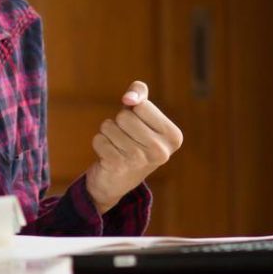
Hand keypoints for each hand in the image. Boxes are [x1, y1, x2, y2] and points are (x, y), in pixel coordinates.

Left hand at [84, 81, 182, 213]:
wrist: (119, 180)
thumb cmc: (133, 138)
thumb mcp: (142, 113)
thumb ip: (139, 93)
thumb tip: (128, 98)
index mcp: (173, 136)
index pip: (142, 105)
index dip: (134, 110)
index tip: (139, 127)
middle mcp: (160, 151)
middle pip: (125, 116)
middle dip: (119, 122)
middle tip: (126, 137)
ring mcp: (139, 161)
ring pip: (109, 126)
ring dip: (108, 132)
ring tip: (117, 146)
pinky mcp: (117, 167)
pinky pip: (99, 139)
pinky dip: (100, 143)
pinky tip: (108, 155)